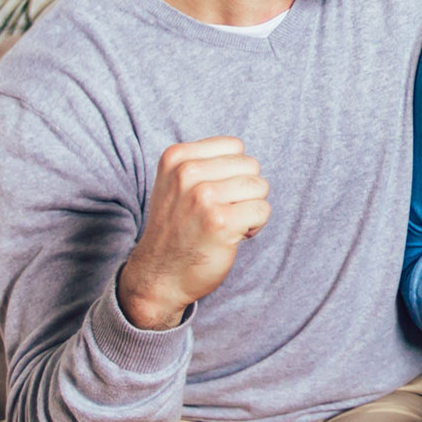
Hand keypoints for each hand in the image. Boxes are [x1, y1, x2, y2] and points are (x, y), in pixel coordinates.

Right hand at [117, 137, 270, 329]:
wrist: (158, 276)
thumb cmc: (177, 228)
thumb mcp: (176, 183)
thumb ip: (205, 162)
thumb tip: (246, 156)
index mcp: (176, 157)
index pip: (235, 146)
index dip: (233, 172)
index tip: (213, 193)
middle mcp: (186, 173)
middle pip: (251, 165)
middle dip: (244, 190)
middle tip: (220, 212)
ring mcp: (203, 197)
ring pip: (260, 187)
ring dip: (250, 208)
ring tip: (225, 224)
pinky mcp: (220, 222)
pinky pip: (262, 210)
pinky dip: (255, 226)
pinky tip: (232, 236)